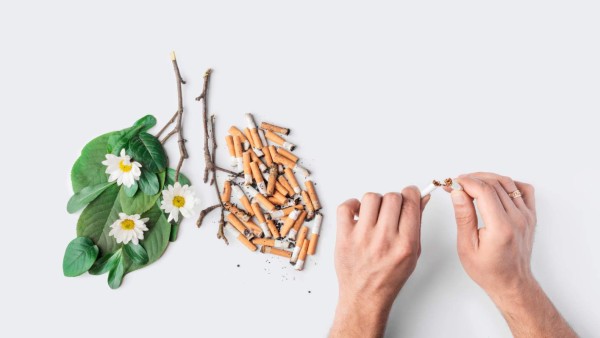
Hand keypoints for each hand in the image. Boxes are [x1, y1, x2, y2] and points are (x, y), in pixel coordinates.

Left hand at [330, 187, 428, 337]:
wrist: (365, 296)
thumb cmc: (389, 277)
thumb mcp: (413, 253)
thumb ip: (417, 224)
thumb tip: (421, 199)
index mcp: (405, 244)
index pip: (410, 202)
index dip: (411, 193)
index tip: (409, 194)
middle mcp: (384, 239)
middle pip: (392, 197)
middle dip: (394, 200)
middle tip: (390, 211)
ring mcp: (362, 237)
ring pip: (371, 198)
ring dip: (374, 203)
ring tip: (374, 215)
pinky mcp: (344, 237)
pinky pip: (346, 207)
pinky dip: (352, 206)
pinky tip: (358, 215)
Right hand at [450, 172, 575, 336]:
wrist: (511, 282)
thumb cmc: (489, 270)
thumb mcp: (467, 247)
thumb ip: (464, 217)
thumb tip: (457, 193)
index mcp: (501, 228)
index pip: (484, 190)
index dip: (464, 182)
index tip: (451, 183)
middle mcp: (517, 219)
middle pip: (494, 184)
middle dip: (471, 179)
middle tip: (455, 183)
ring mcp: (526, 216)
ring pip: (507, 183)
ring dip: (486, 178)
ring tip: (470, 183)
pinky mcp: (530, 215)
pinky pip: (523, 189)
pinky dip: (507, 183)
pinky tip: (494, 189)